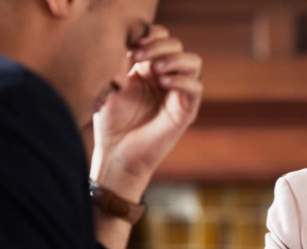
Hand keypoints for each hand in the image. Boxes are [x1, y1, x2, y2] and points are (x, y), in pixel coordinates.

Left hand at [91, 25, 202, 199]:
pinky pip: (196, 87)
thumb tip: (130, 43)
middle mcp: (166, 77)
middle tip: (138, 56)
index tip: (130, 46)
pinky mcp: (186, 111)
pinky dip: (183, 79)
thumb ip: (121, 63)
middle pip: (176, 45)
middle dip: (159, 45)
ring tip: (155, 68)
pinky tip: (164, 82)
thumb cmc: (110, 122)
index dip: (149, 36)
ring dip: (175, 59)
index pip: (160, 38)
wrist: (117, 154)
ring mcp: (177, 93)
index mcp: (148, 68)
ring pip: (193, 61)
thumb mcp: (111, 86)